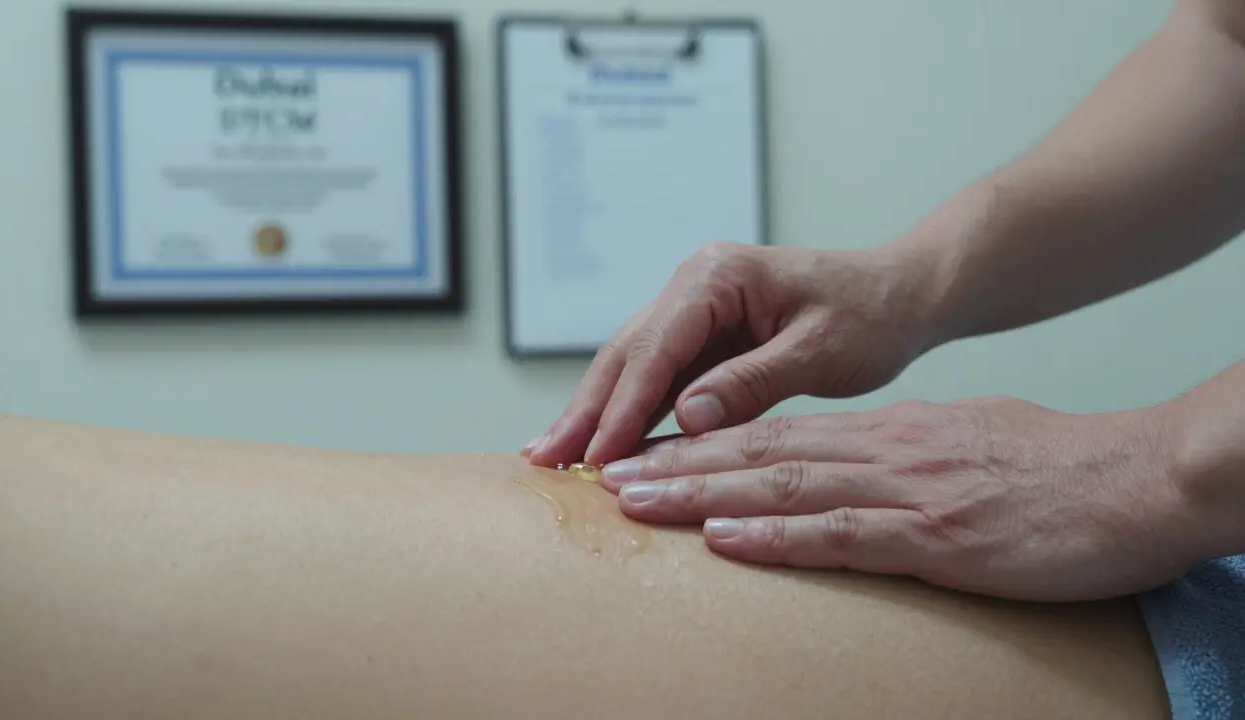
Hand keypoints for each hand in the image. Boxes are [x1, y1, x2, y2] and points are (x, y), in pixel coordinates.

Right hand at [525, 242, 942, 467]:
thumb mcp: (819, 351)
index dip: (623, 403)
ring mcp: (696, 311)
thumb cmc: (871, 314)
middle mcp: (695, 286)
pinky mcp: (705, 338)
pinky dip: (631, 414)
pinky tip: (604, 446)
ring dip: (597, 413)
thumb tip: (686, 418)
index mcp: (718, 276)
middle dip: (585, 408)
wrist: (902, 295)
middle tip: (541, 458)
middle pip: (626, 353)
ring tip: (552, 458)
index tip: (596, 453)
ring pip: (633, 367)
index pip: (656, 345)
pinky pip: (659, 379)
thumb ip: (751, 383)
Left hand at [597, 397, 1201, 601]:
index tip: (647, 456)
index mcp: (885, 436)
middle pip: (759, 452)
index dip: (704, 446)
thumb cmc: (1053, 469)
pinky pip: (840, 533)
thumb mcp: (961, 449)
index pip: (776, 435)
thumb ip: (899, 461)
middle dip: (677, 465)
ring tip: (636, 500)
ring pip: (781, 484)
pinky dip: (776, 535)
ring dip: (701, 494)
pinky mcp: (935, 533)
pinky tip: (725, 537)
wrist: (1134, 479)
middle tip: (610, 474)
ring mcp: (904, 490)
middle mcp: (881, 453)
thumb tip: (854, 477)